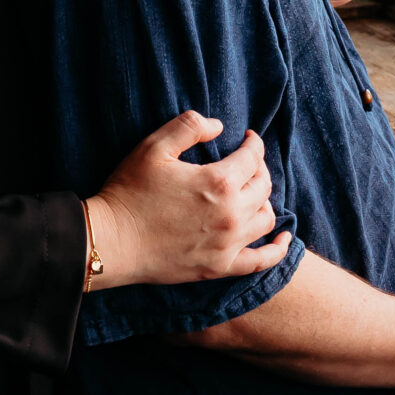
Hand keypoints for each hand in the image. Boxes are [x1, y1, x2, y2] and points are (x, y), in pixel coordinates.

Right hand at [85, 112, 292, 289]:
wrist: (110, 241)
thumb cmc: (129, 191)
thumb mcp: (154, 146)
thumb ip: (189, 126)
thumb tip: (219, 126)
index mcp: (219, 181)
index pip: (253, 157)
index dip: (253, 143)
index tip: (247, 138)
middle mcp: (232, 214)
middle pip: (264, 186)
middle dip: (259, 169)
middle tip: (246, 163)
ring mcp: (228, 244)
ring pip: (267, 219)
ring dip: (264, 201)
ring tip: (251, 192)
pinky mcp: (220, 268)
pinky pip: (262, 261)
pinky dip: (278, 249)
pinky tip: (284, 239)